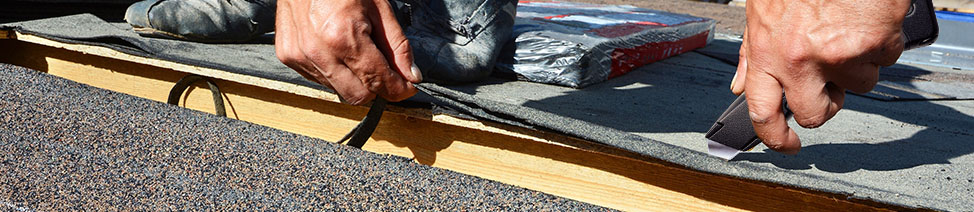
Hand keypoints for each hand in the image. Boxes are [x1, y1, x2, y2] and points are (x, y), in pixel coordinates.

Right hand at [275, 0, 422, 104]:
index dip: (398, 89)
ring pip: (337, 89)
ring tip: (356, 50)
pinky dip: (333, 71)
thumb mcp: (379, 8)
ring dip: (353, 79)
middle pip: (357, 96)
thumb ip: (397, 47)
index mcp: (344, 37)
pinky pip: (318, 79)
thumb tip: (411, 76)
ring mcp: (299, 55)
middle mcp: (318, 51)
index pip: (377, 81)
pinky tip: (336, 49)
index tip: (407, 87)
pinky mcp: (287, 56)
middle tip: (385, 71)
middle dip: (376, 87)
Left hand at [730, 0, 909, 153]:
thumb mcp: (759, 14)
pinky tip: (865, 21)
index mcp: (765, 53)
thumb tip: (740, 87)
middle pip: (816, 114)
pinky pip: (884, 60)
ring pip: (858, 86)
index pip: (761, 112)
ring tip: (845, 29)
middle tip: (829, 81)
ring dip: (856, 64)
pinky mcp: (871, 45)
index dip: (774, 138)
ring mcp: (836, 55)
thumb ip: (749, 54)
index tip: (786, 145)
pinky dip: (880, 44)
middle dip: (826, 103)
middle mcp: (798, 60)